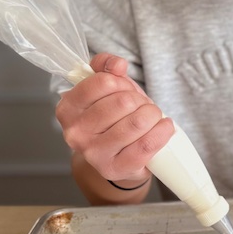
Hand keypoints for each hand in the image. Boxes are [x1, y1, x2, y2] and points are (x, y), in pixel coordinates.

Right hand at [55, 53, 173, 183]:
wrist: (116, 157)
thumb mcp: (106, 87)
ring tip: (152, 117)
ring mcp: (94, 154)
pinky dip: (162, 132)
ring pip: (137, 122)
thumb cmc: (112, 118)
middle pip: (123, 102)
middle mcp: (76, 133)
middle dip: (140, 100)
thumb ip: (106, 67)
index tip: (125, 90)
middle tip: (140, 107)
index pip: (103, 82)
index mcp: (68, 108)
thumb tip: (118, 64)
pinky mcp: (115, 169)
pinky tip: (164, 127)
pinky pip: (146, 145)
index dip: (122, 82)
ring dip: (153, 115)